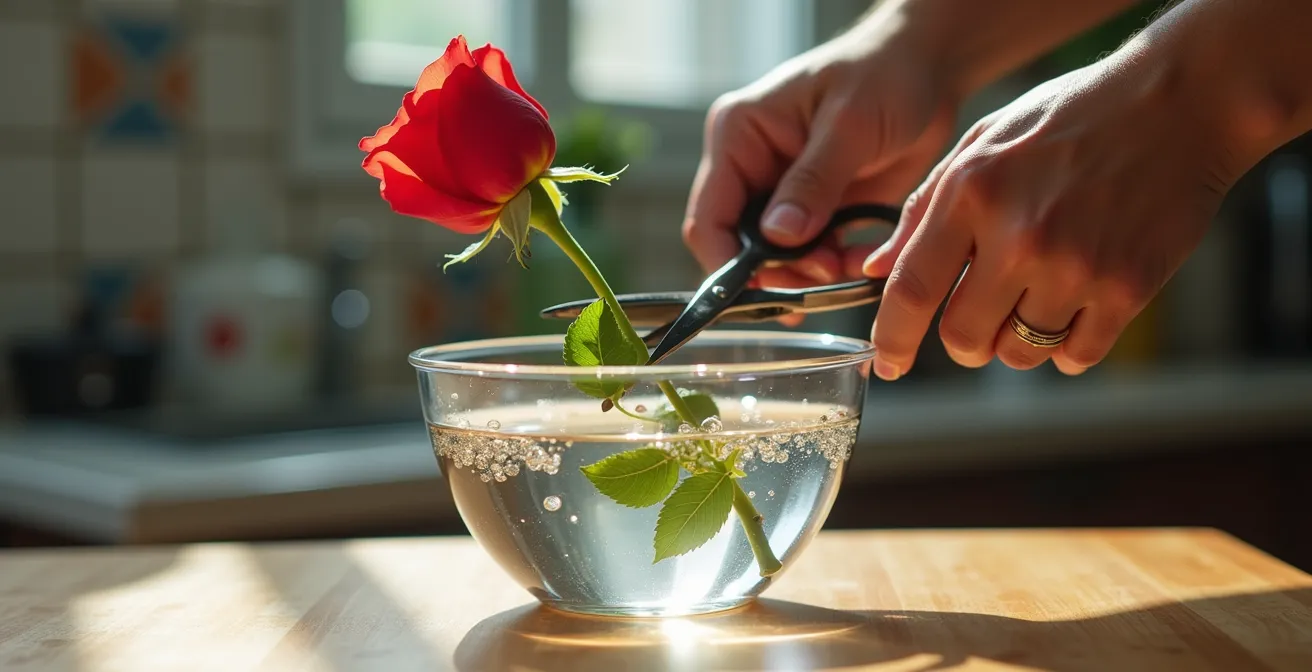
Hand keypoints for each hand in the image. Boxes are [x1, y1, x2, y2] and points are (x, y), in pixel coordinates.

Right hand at [682, 18, 959, 303]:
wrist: (927, 71)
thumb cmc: (885, 75)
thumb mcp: (851, 126)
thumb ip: (813, 181)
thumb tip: (778, 235)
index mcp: (739, 136)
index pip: (710, 216)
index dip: (727, 262)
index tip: (761, 293)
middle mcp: (751, 166)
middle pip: (739, 245)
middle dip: (777, 271)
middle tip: (822, 273)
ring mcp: (781, 190)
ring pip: (774, 258)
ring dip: (806, 273)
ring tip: (842, 268)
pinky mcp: (814, 208)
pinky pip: (810, 254)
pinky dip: (831, 267)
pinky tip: (856, 262)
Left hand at [864, 55, 1230, 379]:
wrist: (1178, 104)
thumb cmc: (1068, 119)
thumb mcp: (981, 143)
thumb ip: (924, 210)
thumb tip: (876, 270)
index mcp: (972, 193)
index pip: (912, 290)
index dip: (892, 339)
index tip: (889, 364)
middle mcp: (1019, 234)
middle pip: (964, 337)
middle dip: (964, 341)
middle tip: (980, 318)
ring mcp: (1075, 265)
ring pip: (1020, 354)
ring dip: (1018, 341)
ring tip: (1037, 297)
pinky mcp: (1127, 287)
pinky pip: (1076, 356)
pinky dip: (1068, 346)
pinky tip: (1075, 308)